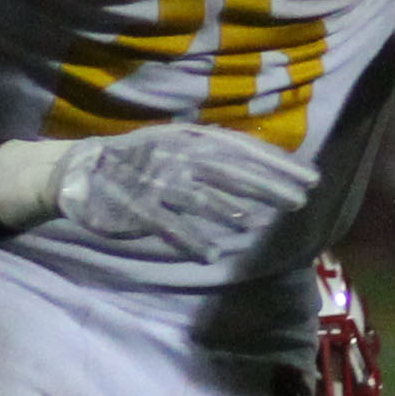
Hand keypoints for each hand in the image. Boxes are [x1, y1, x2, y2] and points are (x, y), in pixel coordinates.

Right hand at [45, 123, 315, 263]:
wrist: (83, 171)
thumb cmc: (141, 160)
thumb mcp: (179, 145)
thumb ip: (216, 154)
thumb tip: (265, 164)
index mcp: (192, 140)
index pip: (243, 150)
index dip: (278, 163)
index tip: (311, 178)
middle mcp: (178, 157)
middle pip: (230, 171)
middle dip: (267, 185)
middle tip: (301, 199)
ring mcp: (157, 184)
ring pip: (198, 197)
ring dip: (228, 210)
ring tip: (257, 223)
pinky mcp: (136, 209)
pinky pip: (166, 226)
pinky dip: (187, 240)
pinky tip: (210, 255)